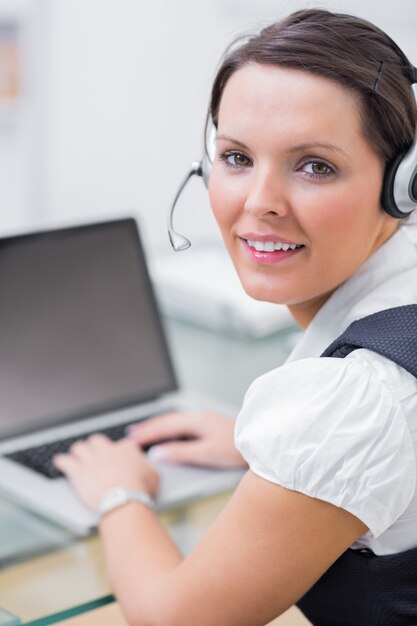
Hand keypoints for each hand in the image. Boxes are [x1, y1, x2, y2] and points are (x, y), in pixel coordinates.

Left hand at [53, 434, 158, 511]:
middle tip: (93, 452)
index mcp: (126, 448)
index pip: (121, 444)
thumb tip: (147, 467)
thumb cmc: (140, 491)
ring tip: (76, 455)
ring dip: (78, 451)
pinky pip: (65, 460)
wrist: (124, 500)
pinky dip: (61, 461)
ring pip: (79, 447)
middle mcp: (107, 450)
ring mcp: (91, 459)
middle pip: (96, 440)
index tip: (117, 458)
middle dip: (94, 446)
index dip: (118, 452)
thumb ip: (147, 467)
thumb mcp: (154, 476)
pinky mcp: (78, 471)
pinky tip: (59, 462)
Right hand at [127, 410, 247, 468]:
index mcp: (196, 420)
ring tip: (144, 431)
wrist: (259, 442)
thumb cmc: (235, 449)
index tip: (132, 439)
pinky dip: (170, 427)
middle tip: (132, 433)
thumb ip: (180, 452)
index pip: (165, 426)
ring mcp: (205, 418)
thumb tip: (157, 453)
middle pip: (168, 420)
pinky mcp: (210, 423)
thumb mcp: (205, 453)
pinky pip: (183, 423)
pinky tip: (168, 432)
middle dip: (149, 426)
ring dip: (158, 425)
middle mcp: (199, 416)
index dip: (147, 433)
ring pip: (175, 420)